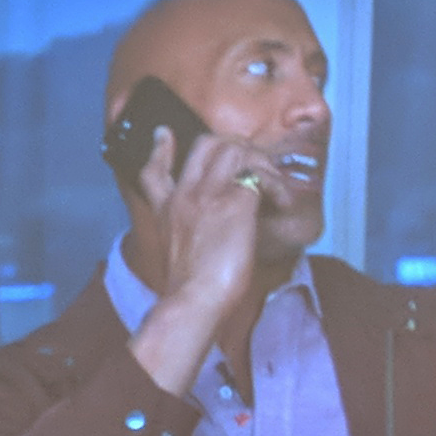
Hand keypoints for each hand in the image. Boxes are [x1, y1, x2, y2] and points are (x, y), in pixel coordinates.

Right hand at [138, 127, 288, 310]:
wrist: (193, 300)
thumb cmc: (191, 290)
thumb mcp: (177, 256)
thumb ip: (188, 235)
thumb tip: (210, 235)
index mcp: (167, 209)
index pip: (153, 168)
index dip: (160, 148)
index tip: (164, 134)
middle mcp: (185, 194)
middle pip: (206, 144)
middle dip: (234, 145)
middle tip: (254, 164)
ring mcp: (209, 194)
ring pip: (235, 148)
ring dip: (260, 161)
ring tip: (273, 185)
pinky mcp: (235, 202)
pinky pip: (259, 173)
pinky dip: (275, 182)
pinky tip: (282, 200)